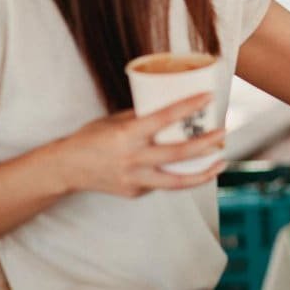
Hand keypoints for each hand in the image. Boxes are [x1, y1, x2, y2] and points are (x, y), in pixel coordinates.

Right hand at [53, 93, 225, 197]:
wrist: (65, 169)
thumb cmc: (91, 138)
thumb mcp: (114, 120)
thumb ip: (142, 117)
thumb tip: (172, 109)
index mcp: (127, 134)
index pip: (164, 117)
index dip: (189, 106)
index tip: (209, 97)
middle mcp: (132, 158)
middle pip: (178, 153)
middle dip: (206, 144)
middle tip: (223, 133)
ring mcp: (134, 179)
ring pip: (176, 181)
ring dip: (203, 173)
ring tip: (221, 163)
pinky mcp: (134, 192)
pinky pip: (160, 183)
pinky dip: (175, 175)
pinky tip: (186, 168)